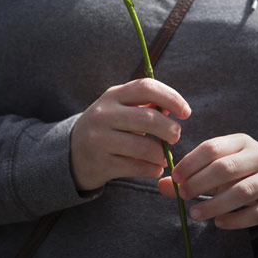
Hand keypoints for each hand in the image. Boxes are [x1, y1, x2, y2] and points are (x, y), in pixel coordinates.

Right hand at [70, 78, 190, 190]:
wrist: (71, 154)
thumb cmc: (107, 127)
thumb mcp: (120, 109)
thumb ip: (146, 106)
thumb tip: (175, 109)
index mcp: (112, 95)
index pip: (146, 88)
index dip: (171, 98)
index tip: (186, 112)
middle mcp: (103, 115)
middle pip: (148, 119)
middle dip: (170, 129)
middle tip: (176, 136)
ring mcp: (99, 140)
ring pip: (144, 147)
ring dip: (162, 154)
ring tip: (164, 157)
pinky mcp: (101, 163)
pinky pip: (137, 167)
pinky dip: (152, 169)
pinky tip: (155, 169)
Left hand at [158, 133, 257, 228]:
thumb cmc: (244, 174)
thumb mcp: (220, 169)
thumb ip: (191, 177)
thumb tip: (161, 185)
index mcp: (242, 142)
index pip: (212, 147)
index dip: (191, 162)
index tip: (176, 177)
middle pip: (226, 168)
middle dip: (200, 183)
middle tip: (183, 196)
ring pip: (242, 191)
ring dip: (215, 204)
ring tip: (195, 214)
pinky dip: (236, 219)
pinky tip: (219, 223)